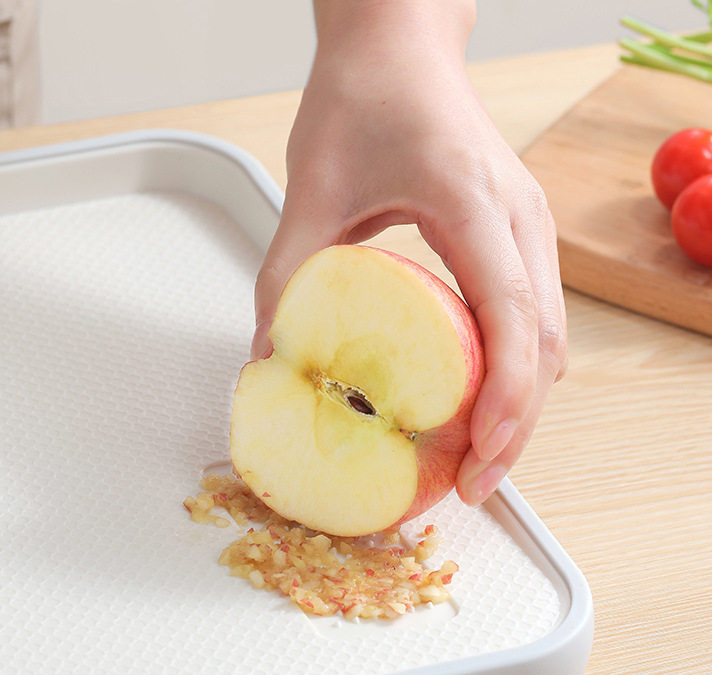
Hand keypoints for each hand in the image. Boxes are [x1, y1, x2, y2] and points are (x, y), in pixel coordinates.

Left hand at [252, 0, 566, 505]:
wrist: (398, 46)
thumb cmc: (364, 97)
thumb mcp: (311, 189)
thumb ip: (287, 277)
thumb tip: (271, 360)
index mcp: (475, 206)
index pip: (512, 321)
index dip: (506, 404)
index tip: (479, 462)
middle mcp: (519, 220)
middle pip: (543, 346)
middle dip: (516, 427)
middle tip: (471, 484)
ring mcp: (527, 228)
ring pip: (547, 338)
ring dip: (520, 405)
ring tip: (476, 457)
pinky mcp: (517, 236)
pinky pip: (532, 318)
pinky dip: (513, 371)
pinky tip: (478, 402)